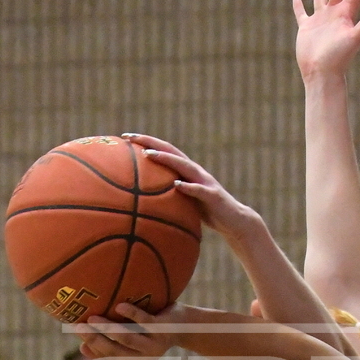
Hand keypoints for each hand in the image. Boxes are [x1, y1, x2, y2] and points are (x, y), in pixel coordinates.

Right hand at [76, 301, 193, 359]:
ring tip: (92, 318)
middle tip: (78, 327)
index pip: (110, 358)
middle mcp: (144, 356)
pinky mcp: (162, 329)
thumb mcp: (134, 336)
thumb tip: (83, 345)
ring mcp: (154, 343)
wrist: (187, 326)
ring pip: (128, 338)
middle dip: (95, 340)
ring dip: (108, 329)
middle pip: (115, 350)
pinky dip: (132, 314)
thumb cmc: (153, 330)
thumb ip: (113, 341)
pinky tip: (119, 306)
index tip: (78, 339)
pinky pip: (145, 321)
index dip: (94, 350)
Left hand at [123, 134, 262, 243]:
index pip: (165, 151)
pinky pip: (199, 190)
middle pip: (171, 151)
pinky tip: (177, 185)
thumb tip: (142, 202)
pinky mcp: (213, 195)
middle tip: (130, 137)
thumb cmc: (206, 213)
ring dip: (167, 159)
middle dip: (151, 142)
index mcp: (187, 171)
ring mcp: (205, 182)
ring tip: (149, 154)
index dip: (146, 142)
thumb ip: (168, 196)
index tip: (125, 137)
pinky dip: (188, 186)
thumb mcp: (184, 203)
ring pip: (184, 166)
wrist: (234, 221)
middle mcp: (195, 171)